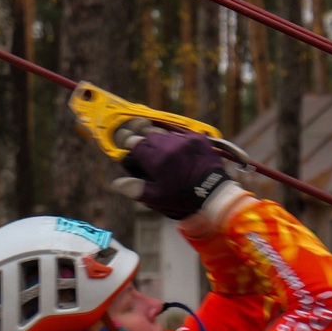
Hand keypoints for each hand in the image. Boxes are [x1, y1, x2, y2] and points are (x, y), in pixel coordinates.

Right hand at [110, 128, 230, 220]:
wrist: (215, 194)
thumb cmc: (184, 198)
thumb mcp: (158, 197)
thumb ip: (136, 189)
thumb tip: (117, 183)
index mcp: (155, 158)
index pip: (133, 141)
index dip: (130, 144)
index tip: (131, 147)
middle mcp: (168, 144)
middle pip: (148, 134)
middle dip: (145, 140)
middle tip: (149, 151)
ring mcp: (184, 139)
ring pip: (165, 132)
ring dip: (162, 139)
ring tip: (166, 152)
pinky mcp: (199, 138)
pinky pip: (182, 133)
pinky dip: (179, 140)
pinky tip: (180, 150)